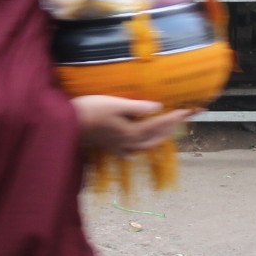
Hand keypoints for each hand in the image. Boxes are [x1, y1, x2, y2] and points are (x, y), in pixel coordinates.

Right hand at [71, 95, 194, 153]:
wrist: (66, 125)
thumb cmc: (90, 110)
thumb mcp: (115, 104)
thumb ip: (137, 107)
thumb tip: (158, 107)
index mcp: (132, 132)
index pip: (159, 124)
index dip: (175, 117)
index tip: (189, 111)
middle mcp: (127, 142)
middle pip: (155, 137)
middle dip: (170, 128)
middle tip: (182, 119)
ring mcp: (118, 146)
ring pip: (144, 146)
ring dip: (157, 138)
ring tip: (165, 130)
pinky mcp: (108, 146)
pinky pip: (129, 151)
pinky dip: (137, 147)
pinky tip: (136, 146)